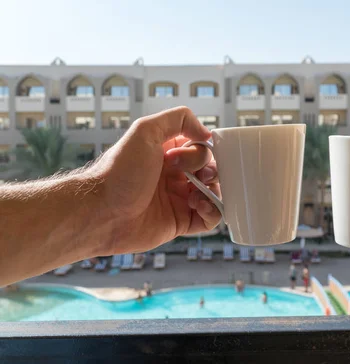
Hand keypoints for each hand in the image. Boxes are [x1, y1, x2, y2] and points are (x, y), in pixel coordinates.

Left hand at [88, 107, 221, 254]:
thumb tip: (207, 132)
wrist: (101, 212)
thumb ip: (178, 119)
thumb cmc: (118, 172)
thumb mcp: (145, 130)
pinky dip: (213, 212)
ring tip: (195, 195)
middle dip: (210, 171)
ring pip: (214, 193)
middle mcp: (175, 175)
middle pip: (211, 169)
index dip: (198, 151)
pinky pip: (210, 218)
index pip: (200, 147)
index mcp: (167, 153)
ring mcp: (179, 199)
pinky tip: (199, 207)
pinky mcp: (181, 222)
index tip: (177, 158)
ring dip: (213, 191)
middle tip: (193, 177)